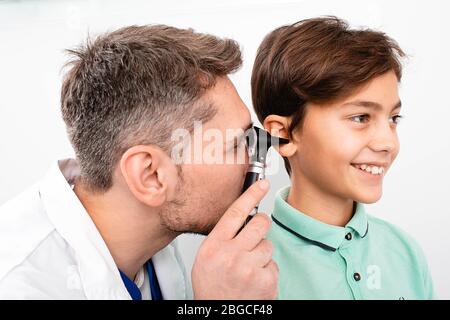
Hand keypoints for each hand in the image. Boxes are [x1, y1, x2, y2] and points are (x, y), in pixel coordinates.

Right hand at [192, 180, 277, 298]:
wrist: (220, 315)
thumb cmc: (212, 288)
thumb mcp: (206, 258)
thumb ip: (222, 238)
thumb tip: (242, 219)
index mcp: (214, 246)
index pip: (236, 212)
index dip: (251, 195)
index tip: (262, 184)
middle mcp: (232, 255)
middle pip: (260, 223)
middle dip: (261, 225)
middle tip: (256, 234)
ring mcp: (250, 268)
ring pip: (268, 245)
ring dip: (262, 254)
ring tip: (249, 267)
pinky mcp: (266, 281)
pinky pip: (274, 264)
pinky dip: (267, 271)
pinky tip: (255, 280)